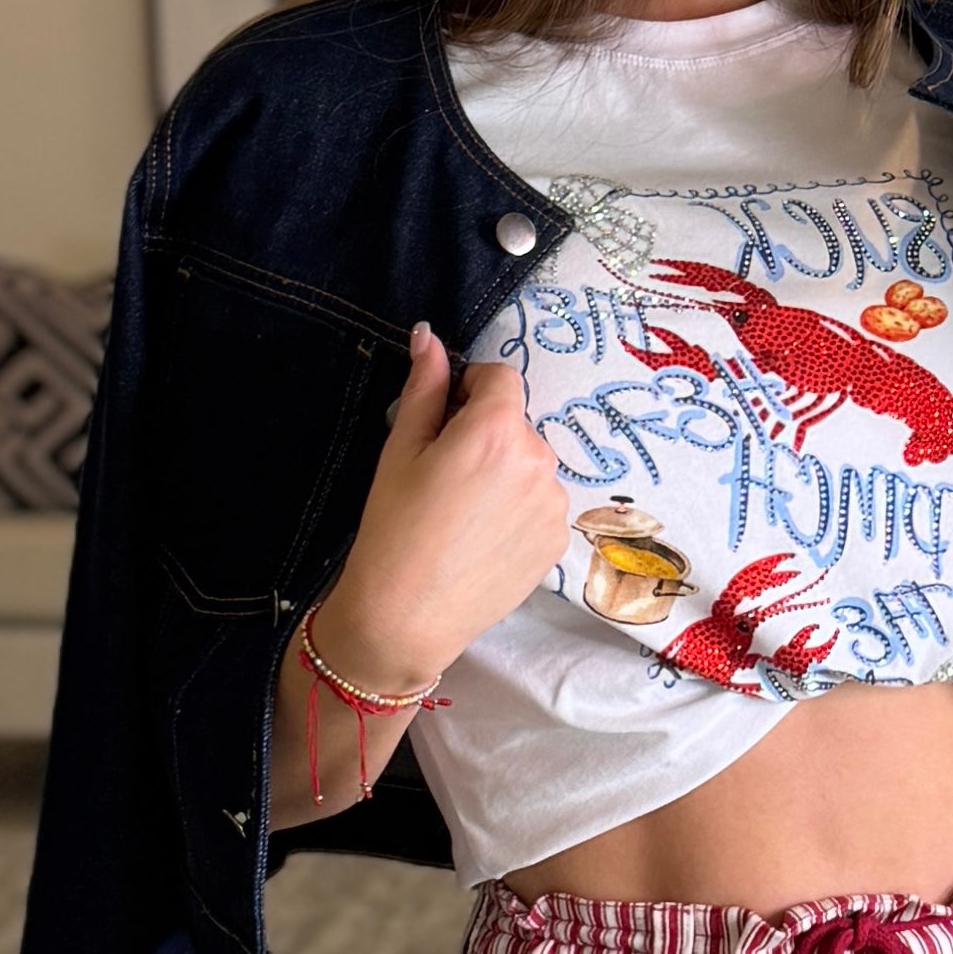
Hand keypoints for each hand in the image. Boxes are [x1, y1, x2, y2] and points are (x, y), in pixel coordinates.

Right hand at [313, 326, 569, 691]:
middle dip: (488, 435)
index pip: (501, 377)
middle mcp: (538, 460)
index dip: (471, 391)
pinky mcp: (559, 540)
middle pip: (518, 423)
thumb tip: (429, 337)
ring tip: (464, 515)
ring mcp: (555, 504)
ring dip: (506, 473)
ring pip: (531, 465)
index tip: (445, 420)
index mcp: (496, 429)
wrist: (407, 617)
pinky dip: (518, 510)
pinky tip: (483, 538)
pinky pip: (541, 503)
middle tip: (447, 477)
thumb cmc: (393, 530)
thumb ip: (426, 388)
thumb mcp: (401, 450)